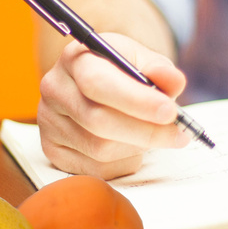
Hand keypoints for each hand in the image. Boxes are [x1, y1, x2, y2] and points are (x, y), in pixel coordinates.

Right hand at [38, 33, 189, 178]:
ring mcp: (49, 122)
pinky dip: (124, 162)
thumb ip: (160, 69)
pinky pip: (96, 169)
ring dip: (137, 147)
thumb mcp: (142, 61)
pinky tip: (130, 146)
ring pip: (99, 149)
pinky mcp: (53, 151)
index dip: (135, 100)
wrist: (96, 87)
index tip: (169, 112)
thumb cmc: (122, 73)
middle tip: (178, 134)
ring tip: (153, 135)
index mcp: (75, 59)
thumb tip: (173, 80)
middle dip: (146, 131)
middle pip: (98, 121)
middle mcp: (55, 89)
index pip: (98, 82)